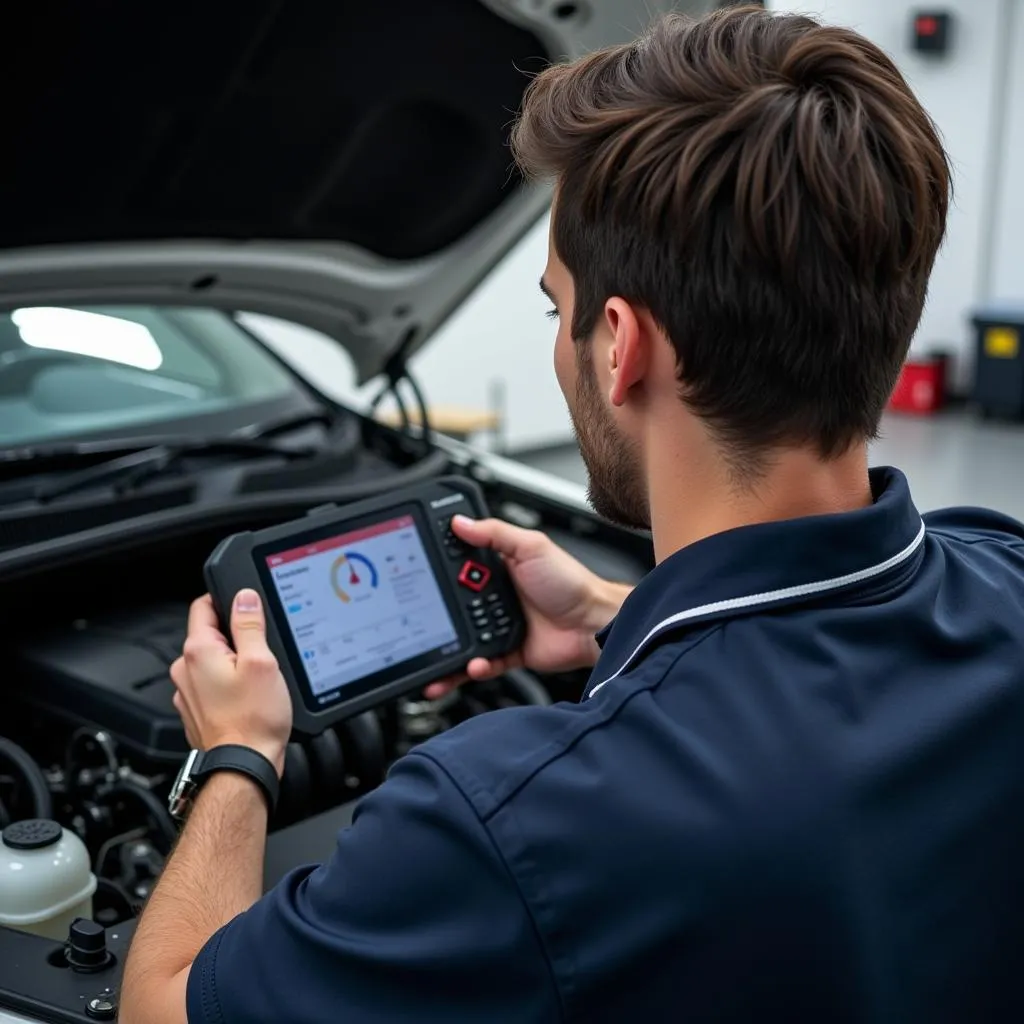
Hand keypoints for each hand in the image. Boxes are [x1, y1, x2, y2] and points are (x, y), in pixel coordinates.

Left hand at [170, 590, 291, 776]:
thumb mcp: (262, 662)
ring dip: (232, 664)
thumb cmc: (253, 721)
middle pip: (210, 635)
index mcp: (198, 651)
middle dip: (235, 638)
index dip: (227, 600)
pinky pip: (211, 686)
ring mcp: (187, 693)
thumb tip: (245, 598)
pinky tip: (248, 699)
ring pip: (212, 662)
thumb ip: (250, 625)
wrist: (243, 767)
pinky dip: (228, 687)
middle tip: (262, 652)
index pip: (203, 606)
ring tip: (257, 681)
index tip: (247, 607)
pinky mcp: (196, 712)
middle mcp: (185, 670)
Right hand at [425, 516, 630, 698]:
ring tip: (435, 652)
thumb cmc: (572, 583)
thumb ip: (495, 532)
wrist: (595, 625)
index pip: (460, 567)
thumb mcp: (532, 547)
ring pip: (464, 637)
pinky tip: (472, 665)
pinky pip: (484, 663)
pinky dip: (474, 668)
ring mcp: (502, 625)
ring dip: (448, 648)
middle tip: (424, 619)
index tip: (420, 577)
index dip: (440, 572)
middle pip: (456, 606)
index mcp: (500, 568)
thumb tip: (460, 521)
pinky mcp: (509, 651)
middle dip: (437, 614)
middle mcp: (498, 597)